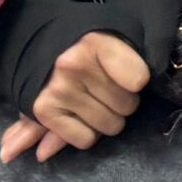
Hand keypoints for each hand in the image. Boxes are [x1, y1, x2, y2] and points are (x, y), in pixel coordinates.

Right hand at [0, 32, 148, 162]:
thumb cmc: (91, 52)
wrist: (43, 49)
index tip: (129, 74)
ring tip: (92, 100)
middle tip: (106, 88)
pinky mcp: (43, 111)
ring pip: (109, 125)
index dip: (138, 81)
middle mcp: (73, 65)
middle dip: (121, 102)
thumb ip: (127, 72)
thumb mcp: (113, 49)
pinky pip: (86, 139)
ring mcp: (57, 89)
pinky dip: (86, 133)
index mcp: (96, 42)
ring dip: (105, 119)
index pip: (138, 79)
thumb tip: (88, 124)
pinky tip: (78, 115)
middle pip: (127, 106)